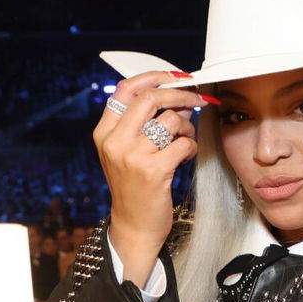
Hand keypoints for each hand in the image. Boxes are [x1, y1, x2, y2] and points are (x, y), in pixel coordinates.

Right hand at [93, 71, 203, 285]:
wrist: (134, 225)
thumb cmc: (135, 186)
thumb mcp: (129, 151)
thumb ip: (147, 123)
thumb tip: (180, 97)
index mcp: (104, 132)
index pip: (125, 89)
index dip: (154, 77)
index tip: (176, 76)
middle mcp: (114, 141)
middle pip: (150, 98)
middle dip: (180, 94)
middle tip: (198, 98)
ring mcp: (132, 156)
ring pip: (171, 120)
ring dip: (188, 127)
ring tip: (185, 140)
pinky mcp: (153, 170)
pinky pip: (184, 143)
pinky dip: (190, 147)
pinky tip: (183, 158)